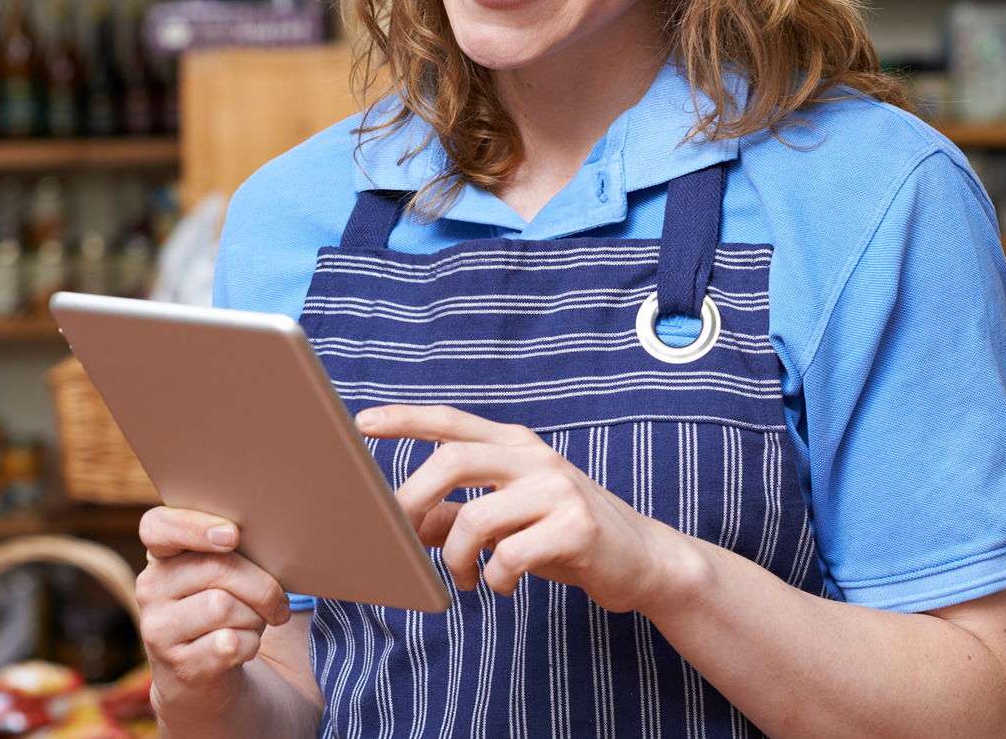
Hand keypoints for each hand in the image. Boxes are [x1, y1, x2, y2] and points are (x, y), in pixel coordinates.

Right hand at [135, 507, 292, 724]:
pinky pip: (230, 643)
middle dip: (260, 584)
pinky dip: (250, 644)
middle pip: (216, 567)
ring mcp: (159, 630)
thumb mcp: (217, 577)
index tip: (233, 535)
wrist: (198, 681)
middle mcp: (151, 589)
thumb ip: (228, 553)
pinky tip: (245, 647)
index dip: (194, 526)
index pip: (157, 526)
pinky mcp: (179, 666)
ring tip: (255, 623)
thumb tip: (272, 547)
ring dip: (255, 616)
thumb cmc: (217, 612)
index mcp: (160, 556)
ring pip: (224, 606)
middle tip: (277, 600)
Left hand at [357, 404, 688, 613]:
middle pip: (453, 461)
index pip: (451, 423)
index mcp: (515, 446)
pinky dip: (495, 578)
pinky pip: (511, 555)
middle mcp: (534, 458)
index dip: (405, 419)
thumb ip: (461, 514)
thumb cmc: (565, 536)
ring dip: (457, 559)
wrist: (643, 560)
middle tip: (400, 536)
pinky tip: (505, 585)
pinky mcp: (577, 528)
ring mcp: (558, 489)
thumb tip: (411, 522)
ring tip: (464, 580)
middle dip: (414, 500)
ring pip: (476, 517)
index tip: (362, 422)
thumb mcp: (510, 518)